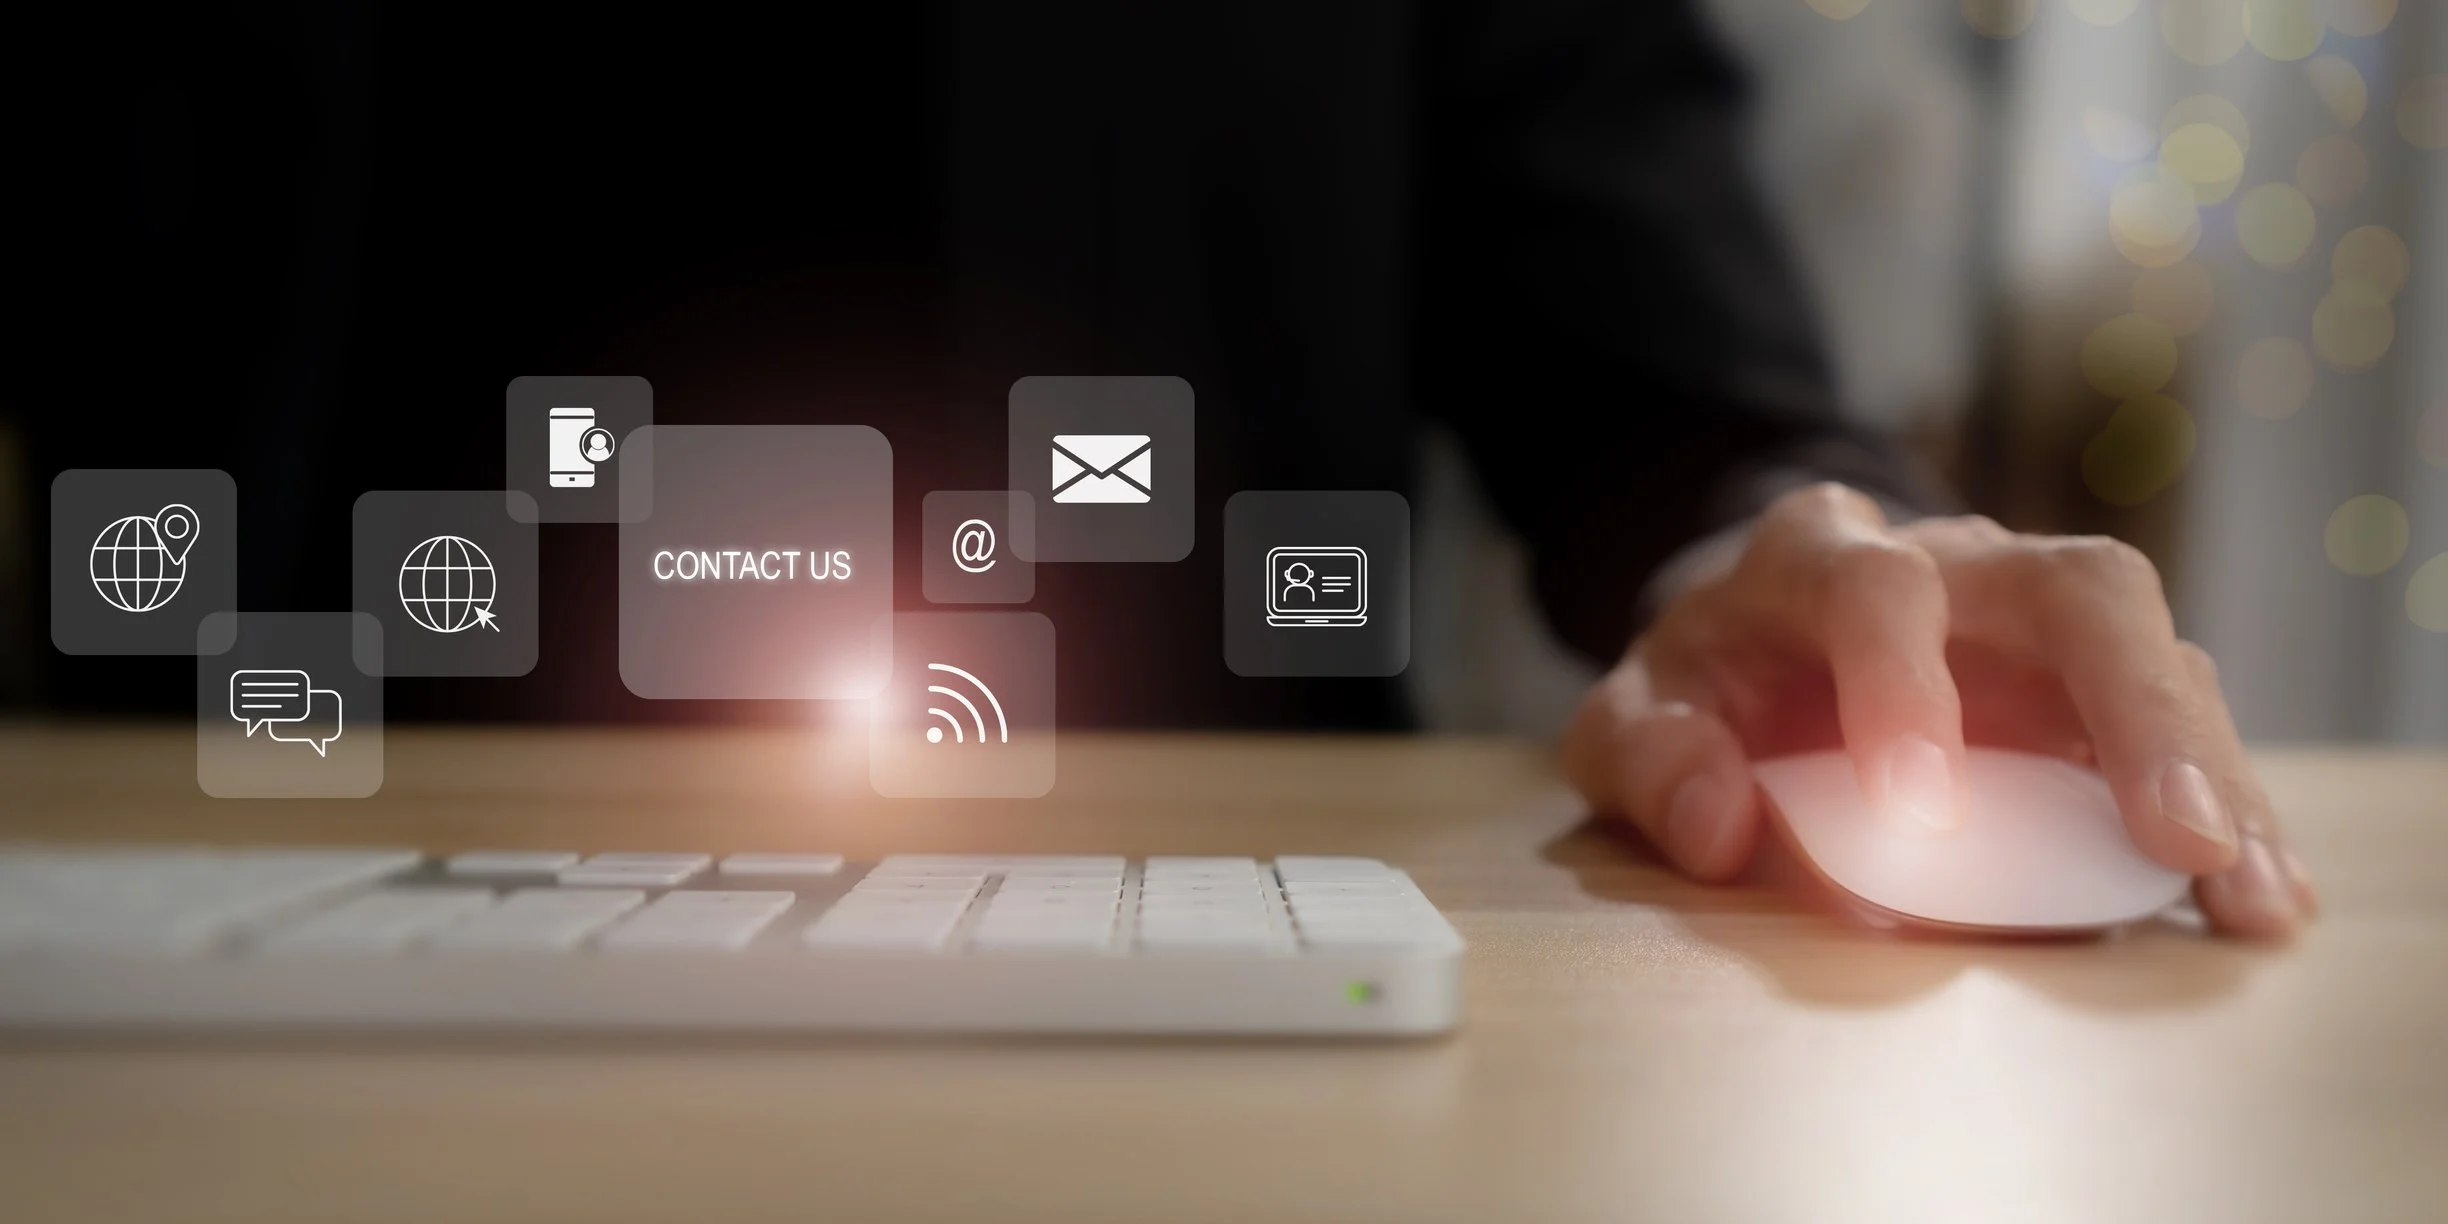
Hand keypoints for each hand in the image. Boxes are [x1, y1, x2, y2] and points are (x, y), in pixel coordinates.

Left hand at [1561, 483, 2315, 937]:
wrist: (1761, 637)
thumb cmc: (1707, 685)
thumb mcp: (1631, 718)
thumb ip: (1649, 758)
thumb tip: (1718, 820)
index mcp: (1820, 556)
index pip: (1877, 593)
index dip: (1903, 691)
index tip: (1920, 812)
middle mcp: (1956, 561)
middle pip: (2077, 587)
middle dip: (2135, 708)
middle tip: (2174, 833)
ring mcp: (2040, 615)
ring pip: (2155, 650)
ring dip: (2208, 770)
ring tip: (2243, 890)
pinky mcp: (2096, 682)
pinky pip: (2181, 720)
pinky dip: (2226, 805)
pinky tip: (2256, 891)